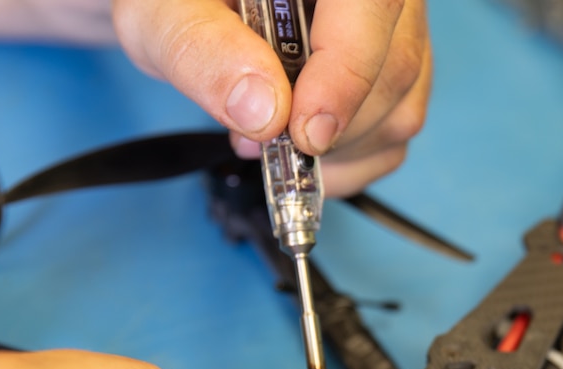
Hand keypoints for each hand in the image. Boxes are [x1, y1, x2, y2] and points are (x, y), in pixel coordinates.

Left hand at [0, 0, 430, 195]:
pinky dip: (351, 160)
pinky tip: (297, 146)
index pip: (373, 7)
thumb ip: (203, 51)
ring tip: (266, 138)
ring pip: (403, 106)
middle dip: (329, 126)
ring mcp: (392, 26)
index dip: (349, 74)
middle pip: (395, 67)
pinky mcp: (389, 66)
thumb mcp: (158, 9)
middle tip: (255, 139)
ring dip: (338, 151)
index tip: (304, 133)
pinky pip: (397, 128)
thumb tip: (264, 111)